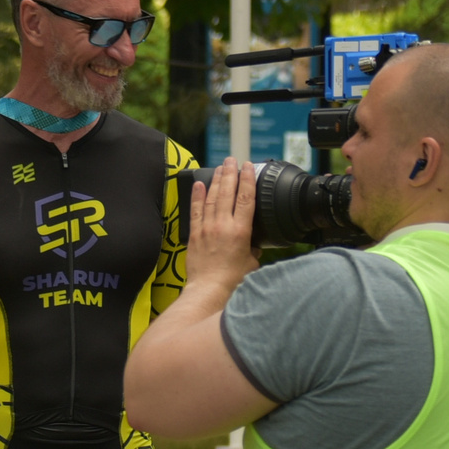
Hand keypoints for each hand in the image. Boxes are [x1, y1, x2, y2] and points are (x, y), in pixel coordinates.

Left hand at [186, 160, 262, 292]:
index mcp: (241, 231)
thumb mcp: (252, 262)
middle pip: (228, 192)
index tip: (248, 167)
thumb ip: (253, 249)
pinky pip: (196, 210)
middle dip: (231, 173)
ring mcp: (207, 228)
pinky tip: (199, 184)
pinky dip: (197, 196)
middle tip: (232, 159)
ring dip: (217, 180)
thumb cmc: (232, 280)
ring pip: (212, 197)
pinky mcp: (195, 234)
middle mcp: (223, 225)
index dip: (247, 180)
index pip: (246, 198)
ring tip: (220, 167)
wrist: (209, 289)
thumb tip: (254, 244)